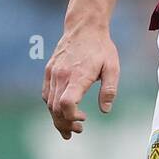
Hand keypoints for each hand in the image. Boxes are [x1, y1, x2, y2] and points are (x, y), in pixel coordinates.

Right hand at [42, 23, 119, 139]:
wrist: (84, 27)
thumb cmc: (101, 48)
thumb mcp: (113, 68)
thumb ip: (109, 90)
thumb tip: (105, 110)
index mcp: (77, 76)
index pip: (66, 103)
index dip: (71, 117)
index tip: (84, 119)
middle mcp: (61, 76)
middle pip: (55, 108)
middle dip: (65, 123)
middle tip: (78, 130)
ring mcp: (52, 73)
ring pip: (49, 103)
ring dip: (57, 118)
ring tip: (70, 127)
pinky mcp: (49, 70)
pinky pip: (46, 94)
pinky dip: (52, 106)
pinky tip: (61, 111)